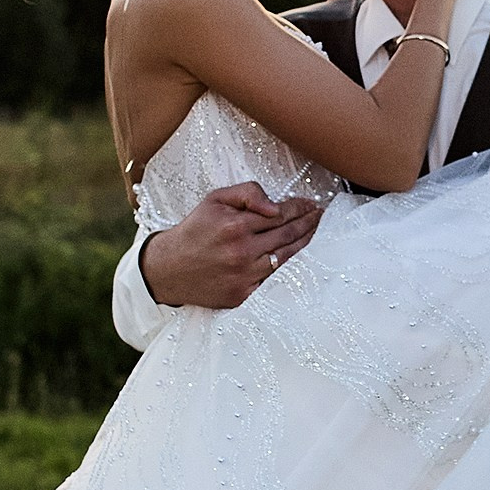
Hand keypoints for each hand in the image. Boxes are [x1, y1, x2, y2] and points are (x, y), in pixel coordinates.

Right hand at [141, 182, 321, 310]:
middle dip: (308, 223)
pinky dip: (283, 266)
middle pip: (287, 235)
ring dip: (302, 243)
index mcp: (235, 225)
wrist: (169, 269)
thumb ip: (247, 194)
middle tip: (320, 215)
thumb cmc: (194, 231)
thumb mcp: (214, 200)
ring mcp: (244, 276)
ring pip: (284, 258)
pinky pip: (271, 278)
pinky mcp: (242, 295)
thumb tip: (275, 206)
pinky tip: (294, 255)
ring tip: (313, 231)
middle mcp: (242, 251)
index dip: (299, 208)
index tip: (311, 204)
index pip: (279, 214)